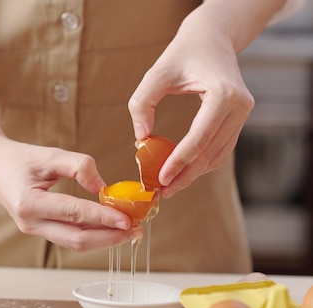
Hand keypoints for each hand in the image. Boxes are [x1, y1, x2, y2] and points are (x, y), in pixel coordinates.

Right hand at [0, 138, 140, 250]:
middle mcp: (30, 223)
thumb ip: (78, 166)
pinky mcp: (41, 231)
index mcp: (28, 203)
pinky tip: (111, 228)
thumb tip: (103, 187)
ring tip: (129, 231)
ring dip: (104, 240)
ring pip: (74, 243)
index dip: (102, 217)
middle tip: (135, 230)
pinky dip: (93, 234)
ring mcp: (34, 230)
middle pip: (76, 239)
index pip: (73, 213)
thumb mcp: (49, 154)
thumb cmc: (21, 159)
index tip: (127, 218)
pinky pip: (70, 237)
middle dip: (109, 238)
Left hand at [128, 4, 255, 198]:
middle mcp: (240, 106)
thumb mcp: (155, 75)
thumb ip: (142, 104)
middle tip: (163, 192)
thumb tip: (141, 139)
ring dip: (194, 173)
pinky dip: (202, 162)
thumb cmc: (181, 55)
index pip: (200, 137)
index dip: (179, 161)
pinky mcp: (238, 119)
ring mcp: (243, 114)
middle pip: (211, 152)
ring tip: (169, 186)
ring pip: (219, 155)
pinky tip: (182, 172)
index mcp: (224, 94)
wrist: (210, 39)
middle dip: (186, 175)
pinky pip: (221, 148)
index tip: (160, 179)